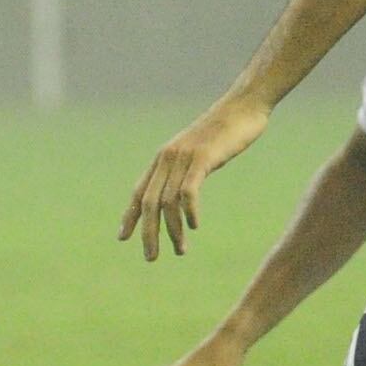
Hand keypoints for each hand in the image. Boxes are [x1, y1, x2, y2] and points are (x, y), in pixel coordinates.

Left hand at [121, 95, 266, 261]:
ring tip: (179, 250)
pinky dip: (188, 212)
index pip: (138, 192)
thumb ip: (186, 170)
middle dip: (147, 233)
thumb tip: (181, 191)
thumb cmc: (225, 132)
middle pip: (148, 203)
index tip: (122, 238)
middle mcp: (167, 158)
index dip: (129, 216)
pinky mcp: (202, 157)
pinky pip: (188, 191)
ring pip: (167, 202)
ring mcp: (183, 157)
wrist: (242, 107)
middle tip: (150, 258)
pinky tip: (194, 226)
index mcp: (163, 159)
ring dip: (172, 230)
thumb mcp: (199, 152)